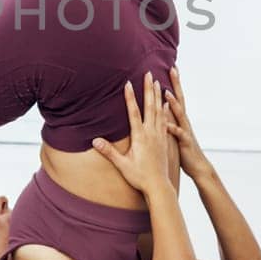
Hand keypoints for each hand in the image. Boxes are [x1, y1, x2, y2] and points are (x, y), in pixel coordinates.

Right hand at [90, 71, 170, 195]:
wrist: (159, 186)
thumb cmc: (139, 176)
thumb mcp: (122, 165)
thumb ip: (109, 152)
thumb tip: (94, 141)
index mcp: (140, 137)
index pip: (134, 112)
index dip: (130, 97)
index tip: (128, 83)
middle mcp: (151, 133)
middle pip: (150, 106)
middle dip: (148, 89)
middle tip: (149, 73)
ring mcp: (159, 135)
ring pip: (159, 110)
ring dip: (157, 95)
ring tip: (157, 82)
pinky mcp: (164, 139)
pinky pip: (165, 119)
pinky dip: (165, 108)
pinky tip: (166, 101)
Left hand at [161, 65, 212, 180]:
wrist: (198, 166)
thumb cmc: (183, 149)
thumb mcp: (176, 132)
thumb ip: (170, 119)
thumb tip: (161, 107)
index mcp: (179, 118)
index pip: (176, 96)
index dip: (173, 82)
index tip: (170, 66)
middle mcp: (183, 121)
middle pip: (179, 99)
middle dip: (176, 84)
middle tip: (172, 68)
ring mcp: (185, 130)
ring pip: (179, 114)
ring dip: (173, 103)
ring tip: (165, 92)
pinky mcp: (184, 143)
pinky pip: (178, 134)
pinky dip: (173, 128)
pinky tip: (167, 124)